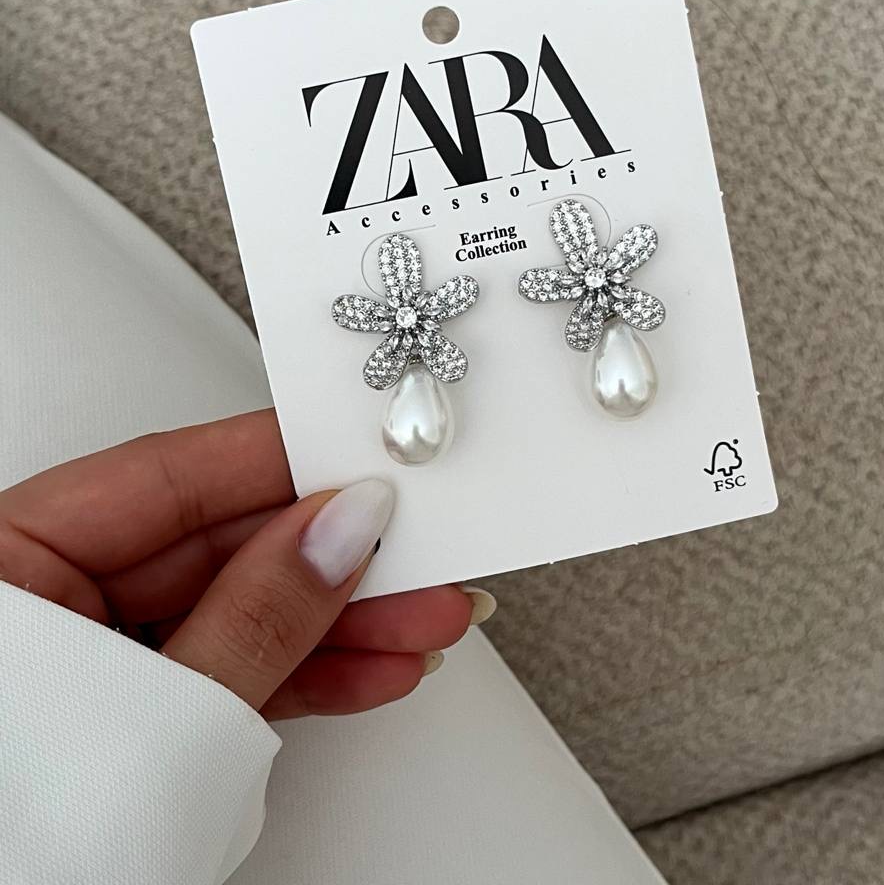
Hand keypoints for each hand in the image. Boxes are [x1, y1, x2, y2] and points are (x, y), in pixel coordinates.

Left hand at [0, 410, 493, 717]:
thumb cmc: (13, 850)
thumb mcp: (150, 727)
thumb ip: (253, 621)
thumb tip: (335, 533)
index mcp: (3, 564)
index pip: (165, 477)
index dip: (279, 464)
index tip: (366, 460)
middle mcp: (39, 602)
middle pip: (214, 546)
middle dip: (333, 557)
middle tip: (419, 549)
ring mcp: (88, 663)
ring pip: (235, 611)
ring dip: (339, 620)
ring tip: (420, 619)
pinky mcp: (128, 716)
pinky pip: (227, 671)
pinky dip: (303, 674)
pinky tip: (373, 667)